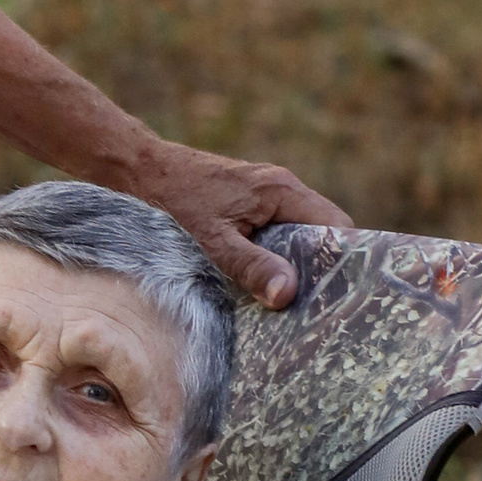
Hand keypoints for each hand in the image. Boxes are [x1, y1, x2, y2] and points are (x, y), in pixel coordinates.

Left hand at [136, 143, 351, 309]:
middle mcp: (281, 190)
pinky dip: (275, 260)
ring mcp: (264, 198)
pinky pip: (275, 236)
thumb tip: (289, 294)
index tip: (347, 294)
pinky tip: (266, 289)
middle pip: (322, 234)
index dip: (347, 259)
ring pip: (297, 237)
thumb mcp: (211, 240)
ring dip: (296, 268)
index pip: (338, 226)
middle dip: (322, 270)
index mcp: (282, 191)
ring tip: (297, 308)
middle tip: (322, 311)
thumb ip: (251, 266)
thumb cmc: (170, 200)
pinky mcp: (247, 207)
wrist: (134, 170)